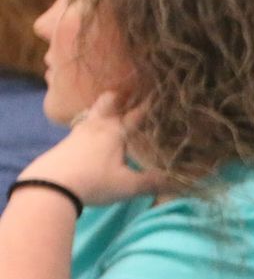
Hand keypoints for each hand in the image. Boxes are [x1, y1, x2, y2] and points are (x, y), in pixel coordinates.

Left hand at [17, 94, 159, 208]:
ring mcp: (79, 131)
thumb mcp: (128, 186)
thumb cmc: (95, 181)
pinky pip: (84, 124)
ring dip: (105, 107)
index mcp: (116, 131)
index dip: (150, 104)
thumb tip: (178, 181)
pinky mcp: (67, 142)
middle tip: (132, 93)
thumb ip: (153, 182)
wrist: (51, 186)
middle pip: (109, 101)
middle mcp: (98, 125)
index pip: (137, 113)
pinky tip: (96, 132)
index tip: (161, 94)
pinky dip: (94, 122)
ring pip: (94, 111)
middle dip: (122, 96)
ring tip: (114, 108)